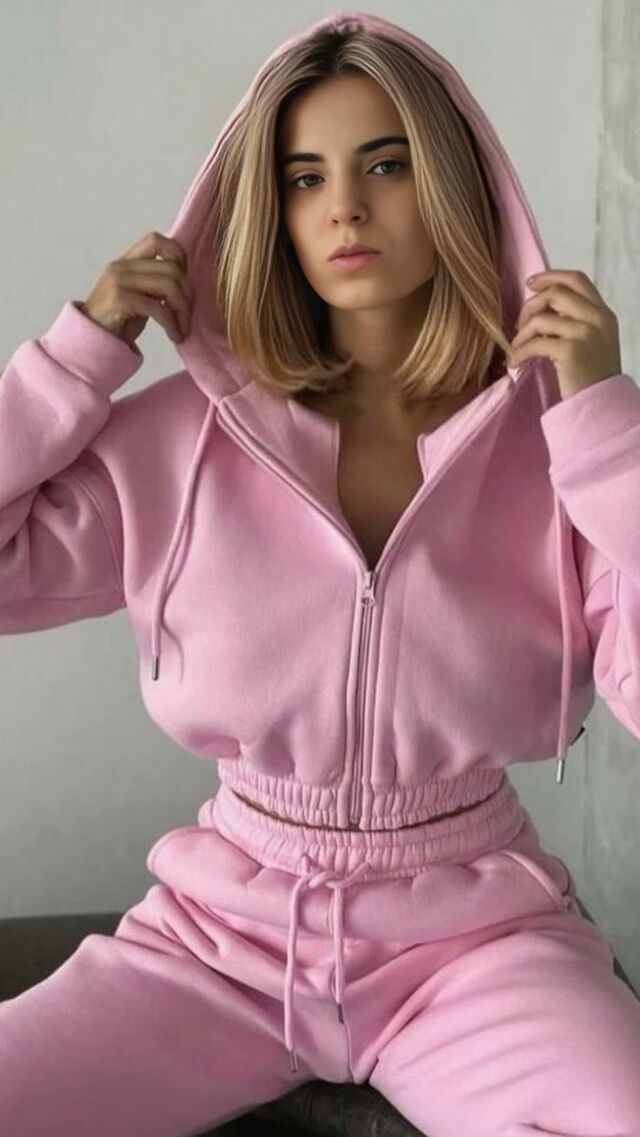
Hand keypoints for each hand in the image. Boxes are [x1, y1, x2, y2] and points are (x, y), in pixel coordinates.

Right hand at [80, 231, 192, 348]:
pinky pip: (158, 308)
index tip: (184, 284)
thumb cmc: (117, 321)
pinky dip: (172, 324)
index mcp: (126, 261)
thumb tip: (186, 282)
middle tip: (187, 317)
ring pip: (168, 286)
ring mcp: (119, 281)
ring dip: (182, 311)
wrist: (91, 340)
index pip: (156, 240)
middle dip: (187, 295)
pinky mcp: (120, 299)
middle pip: (171, 268)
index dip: (178, 257)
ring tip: (182, 328)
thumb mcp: (139, 296)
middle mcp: (122, 266)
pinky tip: (175, 335)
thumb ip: (155, 284)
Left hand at [507, 269, 622, 399]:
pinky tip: (515, 363)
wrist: (602, 405)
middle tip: (519, 326)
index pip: (577, 280)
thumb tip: (540, 306)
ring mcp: (585, 333)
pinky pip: (535, 343)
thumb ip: (574, 320)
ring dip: (521, 334)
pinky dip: (519, 352)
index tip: (530, 283)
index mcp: (603, 313)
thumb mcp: (591, 340)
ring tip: (516, 349)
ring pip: (541, 318)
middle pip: (555, 293)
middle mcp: (597, 318)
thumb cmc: (592, 376)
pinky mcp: (571, 351)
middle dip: (530, 306)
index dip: (551, 276)